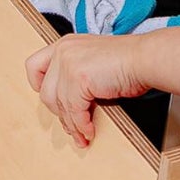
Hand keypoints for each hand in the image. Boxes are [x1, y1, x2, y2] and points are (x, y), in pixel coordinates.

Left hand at [25, 34, 147, 148]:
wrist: (145, 58)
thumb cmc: (129, 60)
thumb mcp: (94, 61)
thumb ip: (76, 74)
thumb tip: (66, 105)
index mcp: (66, 44)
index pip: (34, 66)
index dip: (39, 86)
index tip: (53, 101)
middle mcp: (63, 51)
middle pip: (45, 93)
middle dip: (60, 113)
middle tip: (72, 125)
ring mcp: (69, 63)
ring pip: (59, 106)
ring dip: (72, 125)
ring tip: (82, 134)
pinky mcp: (78, 78)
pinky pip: (74, 112)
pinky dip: (81, 125)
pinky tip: (89, 131)